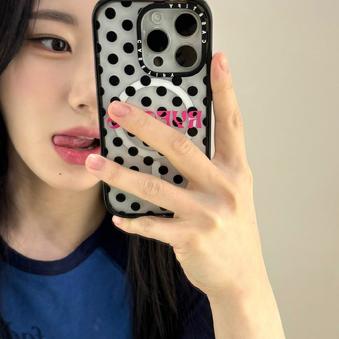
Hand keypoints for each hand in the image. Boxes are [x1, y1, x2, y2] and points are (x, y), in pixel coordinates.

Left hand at [85, 50, 266, 300]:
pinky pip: (152, 225)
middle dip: (143, 124)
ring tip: (95, 160)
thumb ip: (209, 165)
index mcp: (236, 170)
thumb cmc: (232, 231)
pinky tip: (115, 214)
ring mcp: (208, 213)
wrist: (243, 280)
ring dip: (120, 173)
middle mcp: (225, 187)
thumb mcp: (231, 192)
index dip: (224, 89)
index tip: (216, 58)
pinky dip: (131, 219)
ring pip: (155, 186)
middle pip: (180, 146)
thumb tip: (171, 138)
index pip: (231, 121)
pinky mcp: (191, 238)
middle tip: (115, 108)